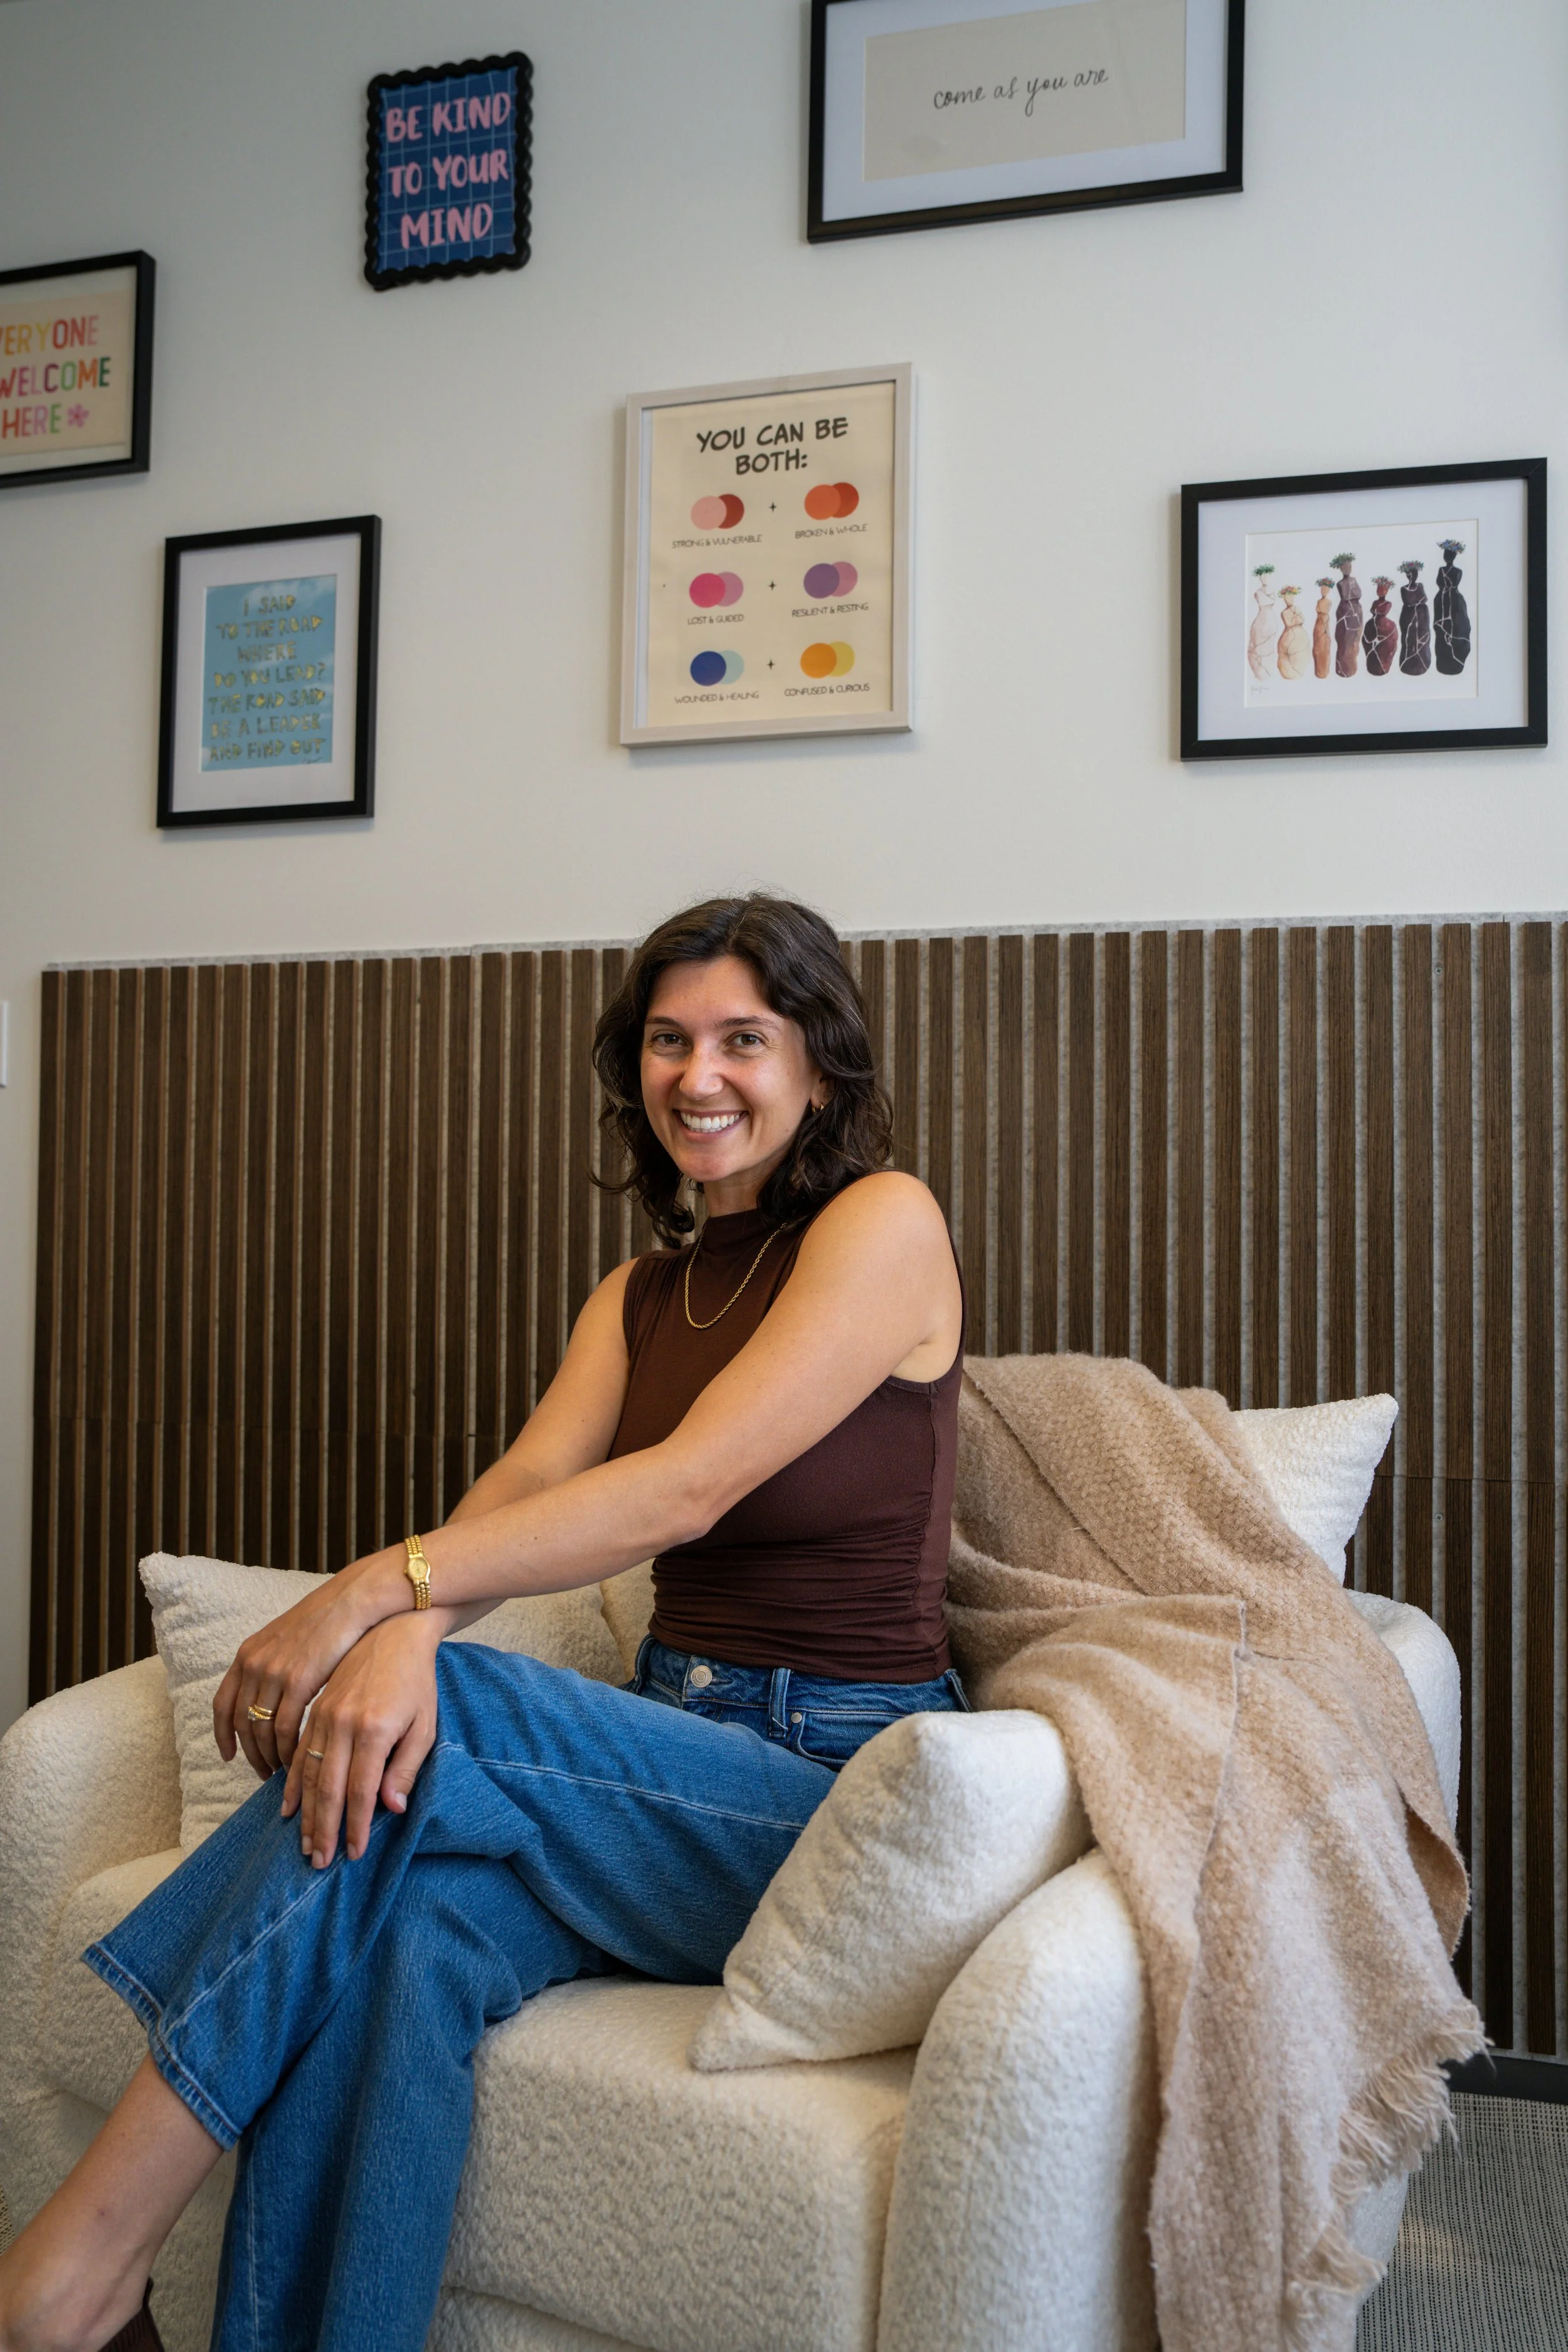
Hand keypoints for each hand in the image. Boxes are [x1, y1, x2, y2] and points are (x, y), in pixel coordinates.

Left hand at [213, 1546, 406, 1778]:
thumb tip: (267, 1696)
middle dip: (250, 1754)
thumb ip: (271, 1665)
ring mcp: (274, 1672)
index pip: (223, 1705)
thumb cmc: (326, 1621)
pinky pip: (285, 1727)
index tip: (229, 1755)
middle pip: (241, 1723)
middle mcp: (254, 1664)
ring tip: (282, 1773)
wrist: (352, 1600)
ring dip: (269, 1757)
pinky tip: (298, 1759)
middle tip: (262, 1773)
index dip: (223, 1734)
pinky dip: (289, 1749)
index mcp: (248, 1655)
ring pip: (261, 1730)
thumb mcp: (285, 1640)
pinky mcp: (298, 1680)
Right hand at [281, 1614, 442, 1866]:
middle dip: (323, 1830)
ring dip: (305, 1813)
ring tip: (305, 1845)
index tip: (354, 1854)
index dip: (357, 1827)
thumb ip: (406, 1767)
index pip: (361, 1791)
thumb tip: (392, 1809)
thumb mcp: (424, 1725)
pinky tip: (288, 1806)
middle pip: (327, 1789)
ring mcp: (324, 1716)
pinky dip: (291, 1784)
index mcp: (373, 1730)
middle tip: (319, 1863)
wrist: (392, 1633)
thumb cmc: (416, 1683)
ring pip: (307, 1774)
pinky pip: (297, 1753)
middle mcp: (342, 1724)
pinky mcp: (315, 1710)